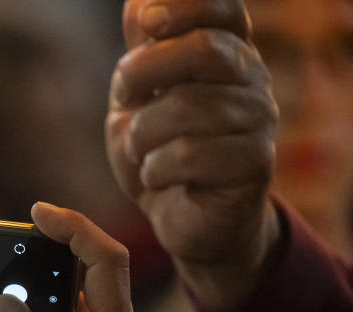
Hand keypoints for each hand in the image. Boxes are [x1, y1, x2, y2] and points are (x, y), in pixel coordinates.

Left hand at [107, 0, 280, 307]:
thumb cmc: (160, 152)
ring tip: (140, 150)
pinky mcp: (253, 165)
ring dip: (142, 134)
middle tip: (125, 97)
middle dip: (144, 70)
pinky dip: (155, 169)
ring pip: (186, 108)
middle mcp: (251, 80)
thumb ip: (144, 51)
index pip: (222, 8)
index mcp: (227, 53)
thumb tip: (140, 3)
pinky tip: (157, 176)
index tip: (148, 24)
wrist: (182, 218)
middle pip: (204, 49)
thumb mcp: (140, 98)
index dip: (184, 5)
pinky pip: (189, 156)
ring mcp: (258, 122)